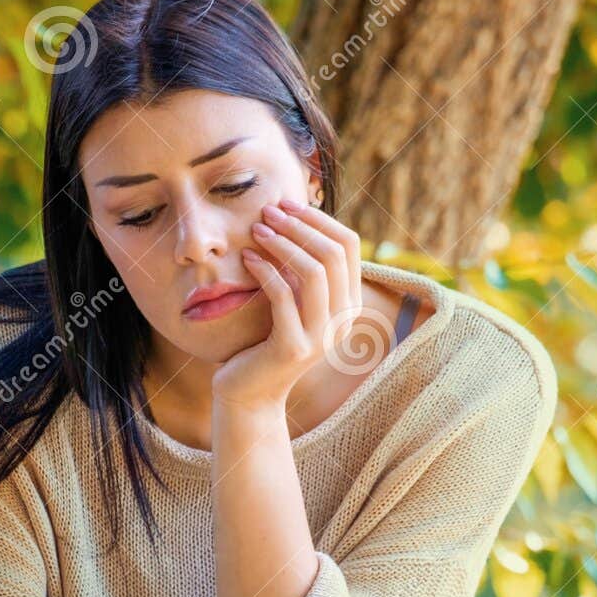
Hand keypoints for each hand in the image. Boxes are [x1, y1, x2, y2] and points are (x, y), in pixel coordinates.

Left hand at [211, 197, 365, 407]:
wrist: (249, 393)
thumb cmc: (265, 340)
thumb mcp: (292, 300)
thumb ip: (301, 268)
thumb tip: (292, 214)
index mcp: (350, 303)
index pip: (349, 245)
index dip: (318, 219)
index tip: (286, 204)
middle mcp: (344, 320)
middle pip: (333, 253)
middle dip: (299, 226)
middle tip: (268, 212)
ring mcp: (322, 336)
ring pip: (313, 272)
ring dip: (283, 243)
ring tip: (256, 230)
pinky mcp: (294, 348)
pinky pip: (283, 295)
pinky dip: (264, 270)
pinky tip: (246, 258)